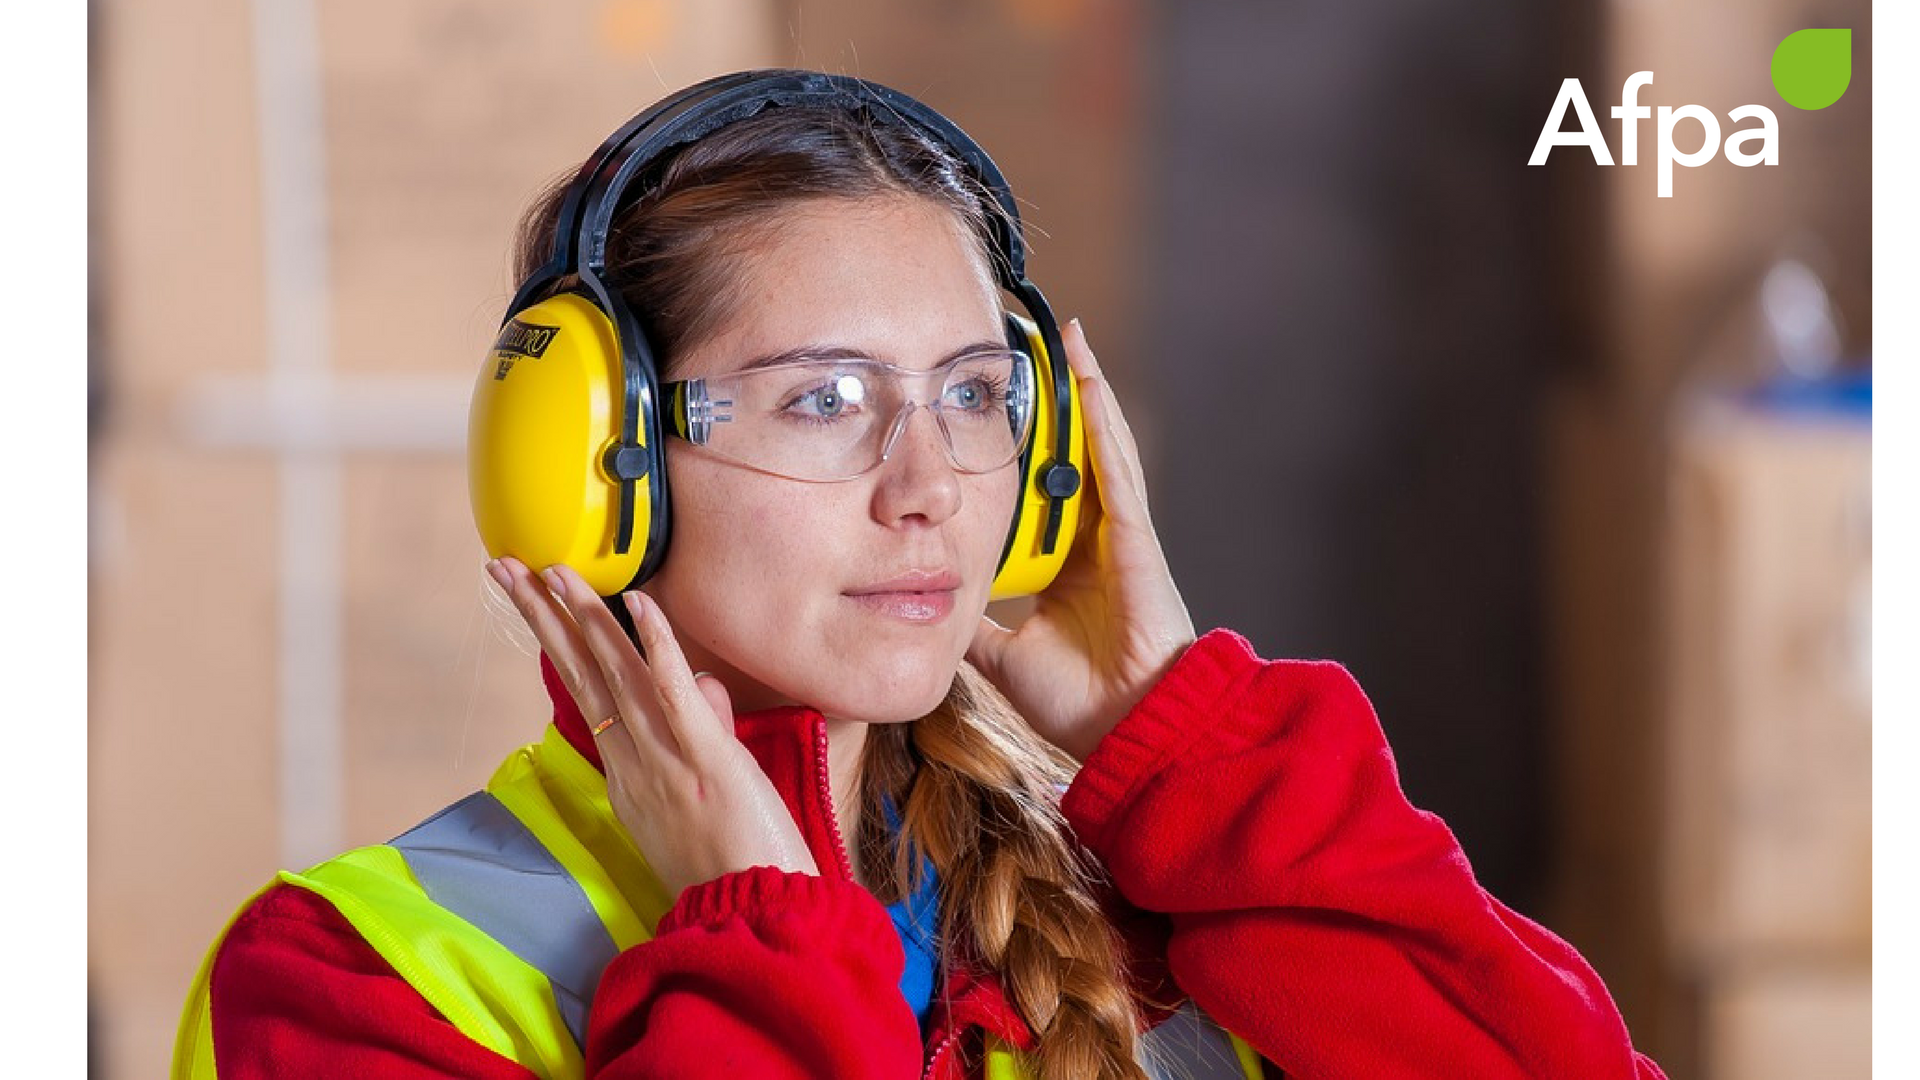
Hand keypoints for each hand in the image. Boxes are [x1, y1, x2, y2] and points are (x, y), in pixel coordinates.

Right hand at [487, 557, 819, 897]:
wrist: (755, 917)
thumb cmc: (736, 865)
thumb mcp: (706, 793)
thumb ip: (703, 730)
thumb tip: (705, 685)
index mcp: (628, 775)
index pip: (587, 693)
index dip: (559, 642)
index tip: (535, 599)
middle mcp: (634, 763)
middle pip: (582, 674)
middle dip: (542, 617)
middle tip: (506, 568)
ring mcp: (666, 760)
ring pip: (616, 675)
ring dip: (583, 615)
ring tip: (552, 570)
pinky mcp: (707, 759)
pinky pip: (676, 693)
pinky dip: (657, 645)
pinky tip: (637, 602)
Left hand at [966, 319, 1196, 762]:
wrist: (1128, 732)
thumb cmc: (1081, 703)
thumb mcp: (1003, 653)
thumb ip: (974, 623)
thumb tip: (927, 604)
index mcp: (1069, 565)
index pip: (1043, 492)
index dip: (1027, 449)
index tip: (1001, 408)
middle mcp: (1097, 540)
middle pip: (1073, 456)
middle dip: (1058, 403)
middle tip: (1034, 349)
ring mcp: (1120, 535)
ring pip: (1100, 449)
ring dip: (1084, 393)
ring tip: (1069, 341)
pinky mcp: (1135, 538)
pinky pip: (1116, 470)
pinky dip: (1102, 425)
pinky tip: (1089, 383)